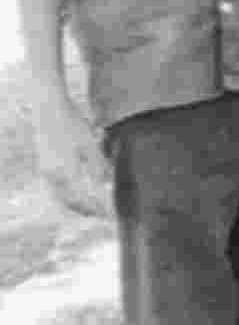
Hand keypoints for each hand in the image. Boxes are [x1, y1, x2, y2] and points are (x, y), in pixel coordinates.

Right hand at [34, 95, 113, 218]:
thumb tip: (106, 184)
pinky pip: (56, 187)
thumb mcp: (90, 144)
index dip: (95, 209)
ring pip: (60, 196)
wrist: (49, 109)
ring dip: (76, 203)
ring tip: (91, 206)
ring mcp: (46, 171)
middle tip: (101, 214)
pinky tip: (78, 191)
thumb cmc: (72, 124)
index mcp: (65, 171)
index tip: (108, 215)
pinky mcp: (44, 165)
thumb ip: (98, 166)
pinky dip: (67, 194)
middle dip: (85, 210)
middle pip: (68, 202)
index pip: (81, 199)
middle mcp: (52, 175)